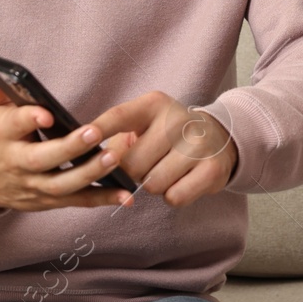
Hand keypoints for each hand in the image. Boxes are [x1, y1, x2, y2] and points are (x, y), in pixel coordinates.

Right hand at [0, 63, 137, 211]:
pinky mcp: (48, 201)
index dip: (30, 119)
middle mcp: (18, 163)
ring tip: (115, 157)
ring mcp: (34, 185)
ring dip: (90, 173)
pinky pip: (77, 201)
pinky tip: (125, 195)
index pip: (15, 126)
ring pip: (62, 184)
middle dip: (69, 148)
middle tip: (94, 132)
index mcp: (3, 136)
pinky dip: (102, 199)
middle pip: (43, 159)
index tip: (47, 113)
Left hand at [99, 91, 238, 207]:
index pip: (119, 116)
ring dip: (154, 185)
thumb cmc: (168, 134)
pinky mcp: (212, 168)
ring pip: (153, 184)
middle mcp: (177, 120)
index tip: (83, 137)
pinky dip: (173, 196)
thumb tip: (91, 165)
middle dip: (134, 172)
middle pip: (133, 164)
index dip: (99, 128)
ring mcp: (198, 144)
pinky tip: (181, 180)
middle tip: (148, 163)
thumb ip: (118, 142)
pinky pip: (174, 197)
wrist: (218, 137)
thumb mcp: (144, 125)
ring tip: (166, 170)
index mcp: (153, 104)